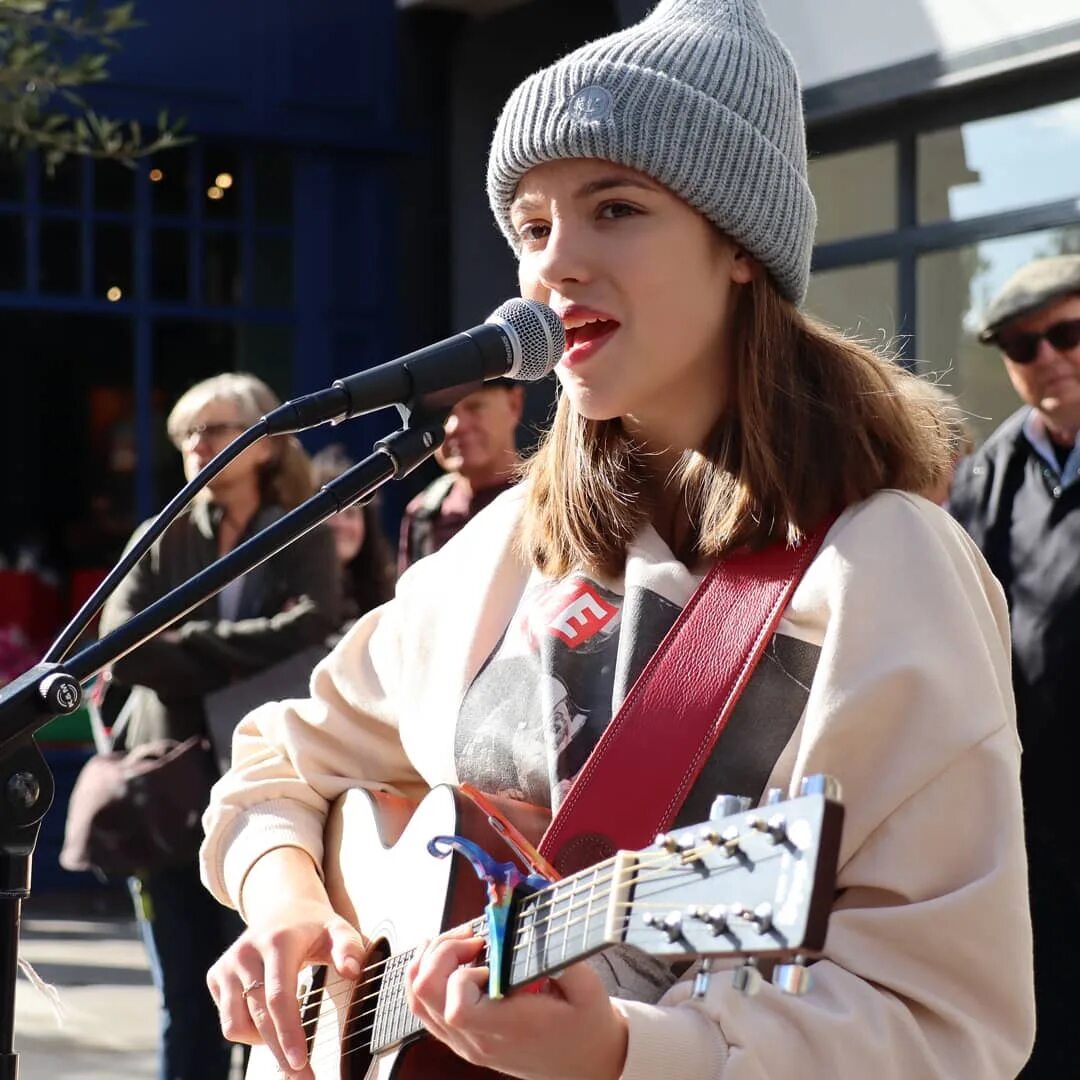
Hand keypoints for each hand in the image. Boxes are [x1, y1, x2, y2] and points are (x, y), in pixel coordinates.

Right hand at [207, 897, 366, 1078]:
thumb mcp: (338, 929)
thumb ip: (349, 947)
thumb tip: (353, 970)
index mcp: (278, 941)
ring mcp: (227, 964)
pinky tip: (270, 1018)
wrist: (281, 908)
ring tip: (288, 1035)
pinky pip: (228, 1021)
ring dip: (263, 1041)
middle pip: (260, 1017)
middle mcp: (246, 952)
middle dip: (281, 1053)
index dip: (289, 1033)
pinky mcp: (215, 976)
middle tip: (303, 1077)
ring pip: (236, 1026)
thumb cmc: (315, 927)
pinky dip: (250, 1030)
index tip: (301, 1063)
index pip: (279, 997)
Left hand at [406, 926, 628, 1079]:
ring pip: (418, 1001)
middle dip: (440, 954)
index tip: (485, 951)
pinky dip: (426, 977)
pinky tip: (447, 957)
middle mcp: (478, 1041)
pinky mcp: (462, 1040)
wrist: (585, 1063)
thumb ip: (561, 957)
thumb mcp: (588, 989)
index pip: (457, 1007)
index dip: (461, 973)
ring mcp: (465, 1043)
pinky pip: (424, 1009)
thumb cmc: (585, 1026)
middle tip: (471, 937)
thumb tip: (537, 925)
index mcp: (508, 1029)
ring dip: (430, 961)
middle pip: (426, 996)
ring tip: (458, 941)